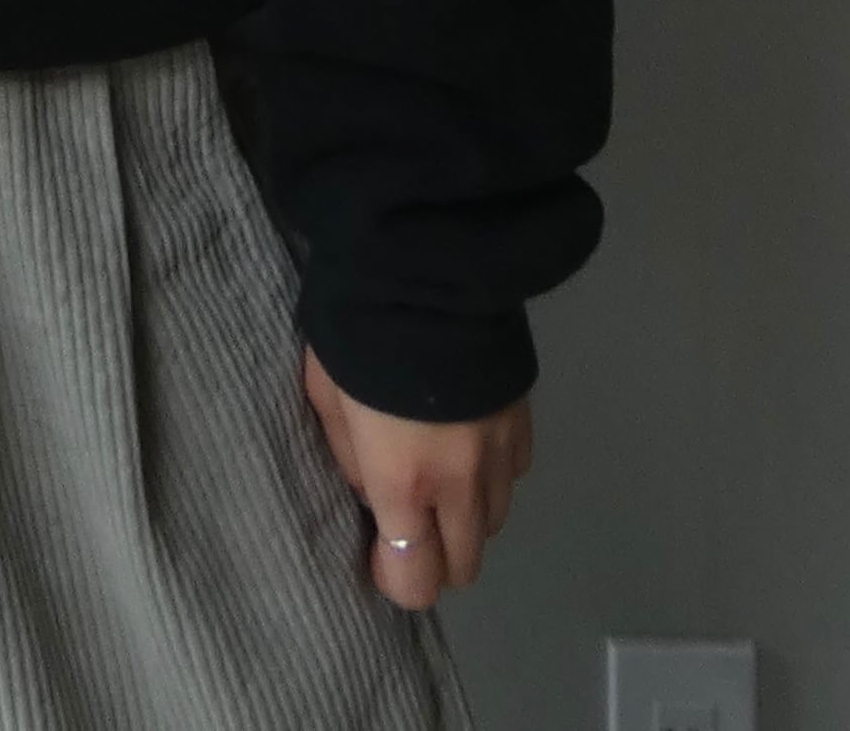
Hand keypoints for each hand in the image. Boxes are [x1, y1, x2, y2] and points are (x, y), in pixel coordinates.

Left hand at [301, 341, 531, 607]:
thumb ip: (348, 456)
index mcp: (403, 483)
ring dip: (465, 515)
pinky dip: (491, 474)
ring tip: (436, 476)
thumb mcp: (326, 396)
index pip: (415, 580)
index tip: (377, 552)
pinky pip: (512, 475)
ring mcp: (500, 453)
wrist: (426, 269)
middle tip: (407, 518)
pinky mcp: (524, 421)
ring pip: (495, 523)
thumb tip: (369, 491)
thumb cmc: (358, 332)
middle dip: (436, 557)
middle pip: (465, 565)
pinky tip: (465, 441)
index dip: (395, 579)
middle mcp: (460, 483)